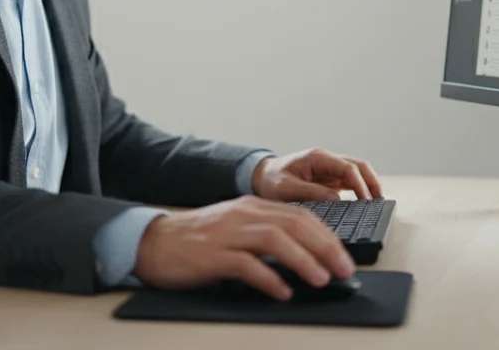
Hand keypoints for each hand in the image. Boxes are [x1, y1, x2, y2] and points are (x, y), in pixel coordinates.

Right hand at [131, 195, 355, 299]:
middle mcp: (243, 215)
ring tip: (321, 279)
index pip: (301, 216)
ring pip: (275, 240)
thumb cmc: (197, 241)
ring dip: (303, 260)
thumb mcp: (236, 228)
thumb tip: (306, 257)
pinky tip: (283, 292)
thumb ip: (266, 236)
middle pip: (294, 224)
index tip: (344, 259)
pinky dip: (269, 278)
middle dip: (325, 248)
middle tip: (344, 271)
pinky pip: (246, 265)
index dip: (328, 237)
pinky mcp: (212, 255)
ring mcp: (227, 234)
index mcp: (252, 207)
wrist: (154, 241)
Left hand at [251, 148, 383, 201]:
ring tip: (377, 204)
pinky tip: (365, 205)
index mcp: (317, 157)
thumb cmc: (272, 181)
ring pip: (358, 173)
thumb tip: (336, 200)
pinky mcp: (330, 179)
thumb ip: (310, 192)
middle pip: (358, 166)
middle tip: (379, 202)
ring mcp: (330, 169)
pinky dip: (360, 191)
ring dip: (369, 186)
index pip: (348, 167)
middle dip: (371, 182)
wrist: (262, 177)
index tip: (366, 201)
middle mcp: (327, 160)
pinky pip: (350, 182)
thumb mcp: (286, 188)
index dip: (360, 184)